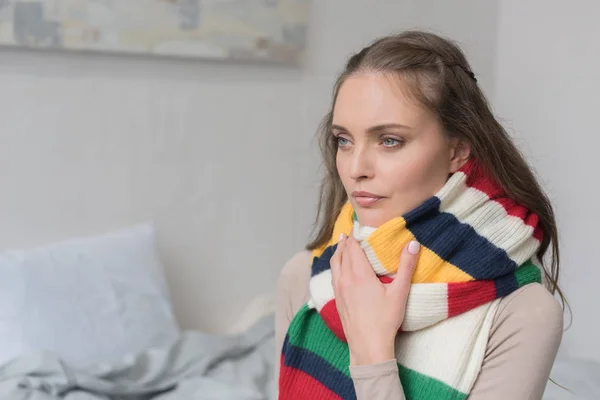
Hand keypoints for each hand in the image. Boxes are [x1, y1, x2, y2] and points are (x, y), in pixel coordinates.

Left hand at [330, 234, 419, 365]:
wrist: (367, 346)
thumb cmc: (385, 320)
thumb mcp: (400, 292)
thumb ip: (406, 266)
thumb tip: (413, 243)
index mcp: (359, 274)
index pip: (353, 247)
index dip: (354, 235)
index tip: (357, 226)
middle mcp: (345, 279)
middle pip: (342, 253)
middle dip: (346, 241)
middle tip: (350, 232)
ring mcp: (338, 290)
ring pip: (334, 264)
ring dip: (338, 252)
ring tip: (341, 244)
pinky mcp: (337, 300)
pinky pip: (333, 276)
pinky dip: (336, 265)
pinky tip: (340, 269)